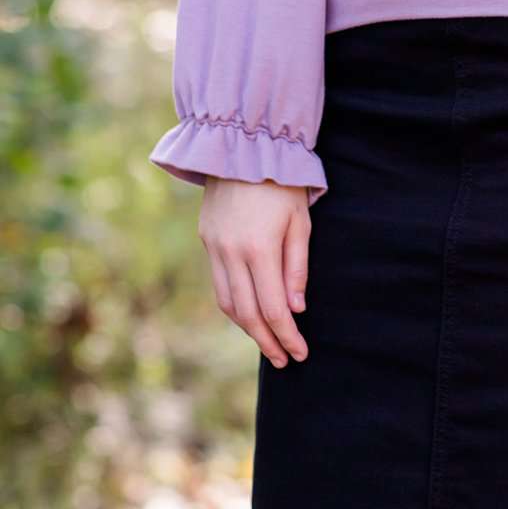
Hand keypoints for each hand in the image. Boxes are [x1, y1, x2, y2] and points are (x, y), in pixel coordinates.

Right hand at [198, 177, 311, 368]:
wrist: (242, 148)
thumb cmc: (282, 184)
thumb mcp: (300, 222)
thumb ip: (297, 268)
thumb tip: (295, 310)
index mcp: (259, 249)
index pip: (272, 309)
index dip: (287, 335)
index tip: (300, 353)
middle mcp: (231, 254)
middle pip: (247, 314)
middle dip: (267, 341)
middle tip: (285, 360)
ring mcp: (214, 248)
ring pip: (228, 303)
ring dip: (247, 329)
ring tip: (268, 343)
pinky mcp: (207, 241)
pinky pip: (219, 284)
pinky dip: (234, 306)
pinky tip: (249, 315)